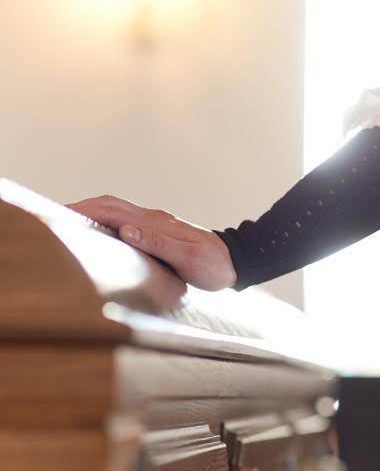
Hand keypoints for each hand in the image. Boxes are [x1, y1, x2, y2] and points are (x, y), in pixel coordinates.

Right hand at [66, 196, 236, 290]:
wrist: (235, 263)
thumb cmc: (213, 265)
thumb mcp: (188, 259)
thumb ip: (158, 244)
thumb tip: (126, 230)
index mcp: (156, 223)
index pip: (112, 210)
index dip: (84, 210)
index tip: (58, 213)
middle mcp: (153, 219)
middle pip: (110, 205)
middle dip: (80, 208)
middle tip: (53, 216)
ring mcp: (156, 224)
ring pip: (117, 212)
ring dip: (92, 214)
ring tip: (68, 223)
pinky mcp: (159, 233)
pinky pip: (126, 222)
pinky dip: (106, 223)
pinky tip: (98, 234)